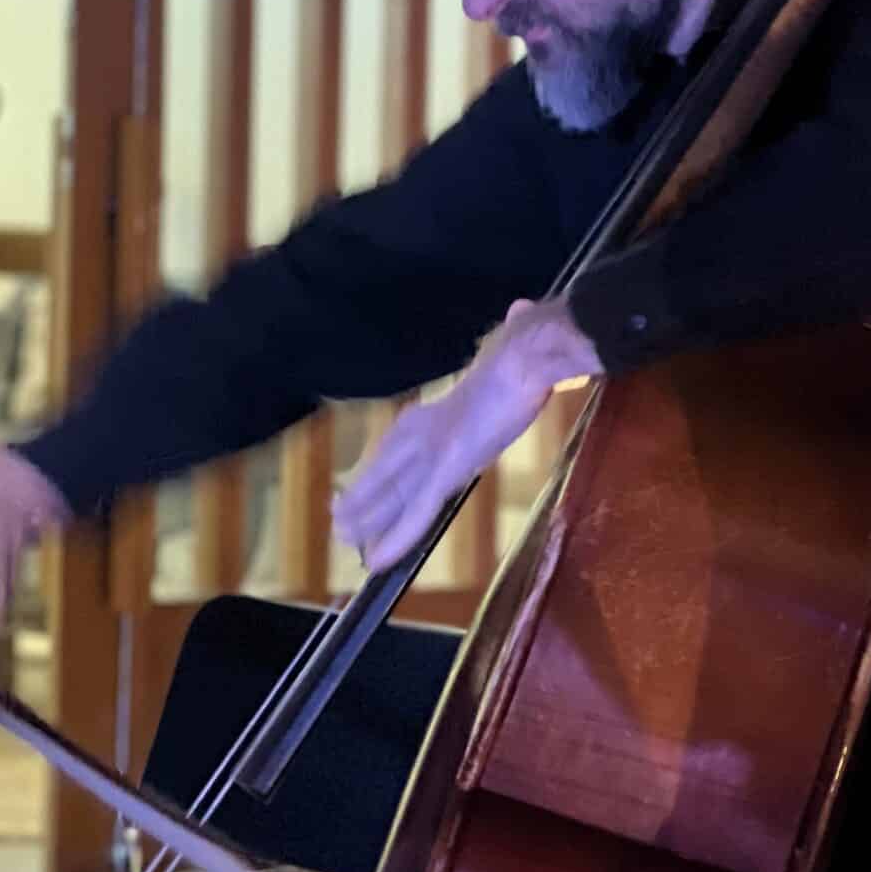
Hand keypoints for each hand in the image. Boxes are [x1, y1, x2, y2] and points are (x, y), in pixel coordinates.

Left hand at [331, 296, 601, 570]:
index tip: (368, 487)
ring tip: (350, 547)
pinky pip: (417, 512)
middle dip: (368, 502)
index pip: (401, 448)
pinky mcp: (446, 468)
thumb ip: (512, 335)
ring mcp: (433, 451)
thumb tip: (521, 310)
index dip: (384, 472)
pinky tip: (379, 561)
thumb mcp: (513, 344)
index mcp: (437, 409)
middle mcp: (425, 430)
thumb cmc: (526, 349)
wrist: (529, 354)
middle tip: (342, 526)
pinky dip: (397, 537)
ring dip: (373, 524)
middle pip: (389, 475)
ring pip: (395, 498)